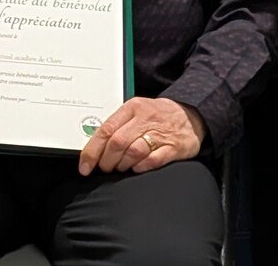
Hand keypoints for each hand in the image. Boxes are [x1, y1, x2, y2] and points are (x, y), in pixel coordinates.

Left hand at [76, 97, 203, 175]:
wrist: (191, 115)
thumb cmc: (158, 116)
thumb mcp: (136, 111)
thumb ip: (117, 125)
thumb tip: (94, 146)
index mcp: (132, 108)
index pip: (105, 130)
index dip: (92, 151)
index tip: (85, 166)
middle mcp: (145, 119)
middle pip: (117, 143)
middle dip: (106, 161)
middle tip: (105, 168)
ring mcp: (160, 133)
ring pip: (133, 152)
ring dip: (122, 165)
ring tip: (121, 168)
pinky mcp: (173, 148)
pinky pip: (152, 160)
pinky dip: (140, 167)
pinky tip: (137, 168)